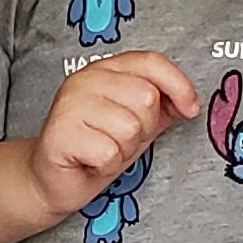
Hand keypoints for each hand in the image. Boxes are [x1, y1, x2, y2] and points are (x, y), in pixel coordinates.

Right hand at [25, 52, 196, 221]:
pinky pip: (109, 152)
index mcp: (105, 69)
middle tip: (119, 140)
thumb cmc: (95, 148)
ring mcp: (70, 103)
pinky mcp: (61, 132)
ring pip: (129, 128)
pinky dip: (106, 166)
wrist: (52, 180)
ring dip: (124, 150)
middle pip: (146, 98)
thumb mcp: (137, 122)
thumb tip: (190, 102)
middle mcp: (86, 79)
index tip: (189, 109)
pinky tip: (91, 162)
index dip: (178, 85)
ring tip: (104, 150)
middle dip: (143, 129)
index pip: (151, 62)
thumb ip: (162, 105)